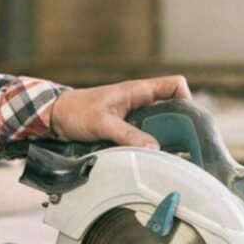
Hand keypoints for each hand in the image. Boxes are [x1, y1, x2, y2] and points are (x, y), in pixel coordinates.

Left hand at [49, 76, 191, 148]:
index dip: (187, 98)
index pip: (174, 84)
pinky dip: (149, 146)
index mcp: (138, 90)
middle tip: (184, 146)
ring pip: (160, 125)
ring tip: (169, 156)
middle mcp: (140, 101)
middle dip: (180, 126)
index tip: (188, 121)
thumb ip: (128, 135)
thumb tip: (155, 148)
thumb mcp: (103, 123)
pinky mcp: (126, 129)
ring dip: (164, 139)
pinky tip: (150, 158)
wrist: (56, 117)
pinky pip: (145, 136)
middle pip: (172, 109)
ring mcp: (134, 115)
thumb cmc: (76, 111)